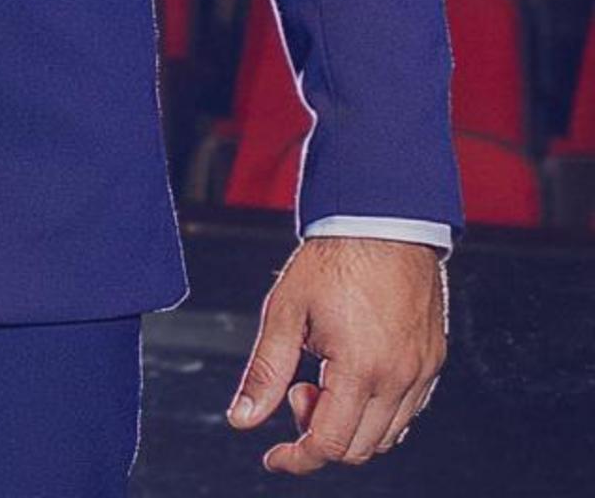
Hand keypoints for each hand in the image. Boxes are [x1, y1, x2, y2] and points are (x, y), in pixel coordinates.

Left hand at [226, 236, 446, 472]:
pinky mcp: (433, 360)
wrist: (382, 218)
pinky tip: (353, 376)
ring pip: (387, 436)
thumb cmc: (334, 258)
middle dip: (319, 434)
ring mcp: (421, 371)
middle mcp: (399, 377)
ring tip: (326, 376)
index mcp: (360, 368)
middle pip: (359, 448)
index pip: (329, 444)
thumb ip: (265, 371)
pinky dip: (379, 412)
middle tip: (299, 389)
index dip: (296, 458)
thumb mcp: (287, 311)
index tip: (274, 455)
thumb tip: (242, 419)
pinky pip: (409, 411)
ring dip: (350, 426)